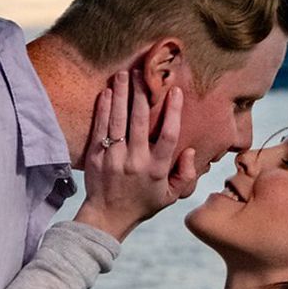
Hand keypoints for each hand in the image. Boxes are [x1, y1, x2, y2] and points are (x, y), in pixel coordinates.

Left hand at [74, 70, 201, 240]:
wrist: (107, 217)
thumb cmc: (143, 203)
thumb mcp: (171, 196)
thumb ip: (186, 175)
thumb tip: (191, 150)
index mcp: (157, 170)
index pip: (168, 135)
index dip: (173, 112)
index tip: (174, 90)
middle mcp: (136, 162)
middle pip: (140, 121)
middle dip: (142, 93)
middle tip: (143, 71)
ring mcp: (114, 158)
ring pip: (118, 120)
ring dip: (122, 94)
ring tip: (124, 73)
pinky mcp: (96, 157)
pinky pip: (100, 128)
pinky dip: (104, 109)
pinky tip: (107, 92)